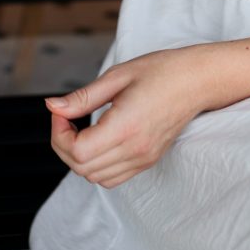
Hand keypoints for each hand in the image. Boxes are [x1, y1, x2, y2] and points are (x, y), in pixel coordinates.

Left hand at [46, 47, 206, 187]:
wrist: (197, 81)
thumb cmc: (160, 71)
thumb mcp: (116, 76)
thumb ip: (82, 98)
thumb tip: (52, 107)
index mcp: (126, 127)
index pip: (78, 152)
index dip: (59, 134)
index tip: (60, 113)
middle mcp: (135, 150)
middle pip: (82, 168)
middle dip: (63, 145)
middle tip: (65, 118)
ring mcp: (143, 159)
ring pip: (95, 177)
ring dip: (78, 157)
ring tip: (80, 129)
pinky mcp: (148, 161)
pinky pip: (113, 177)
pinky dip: (96, 165)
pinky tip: (96, 140)